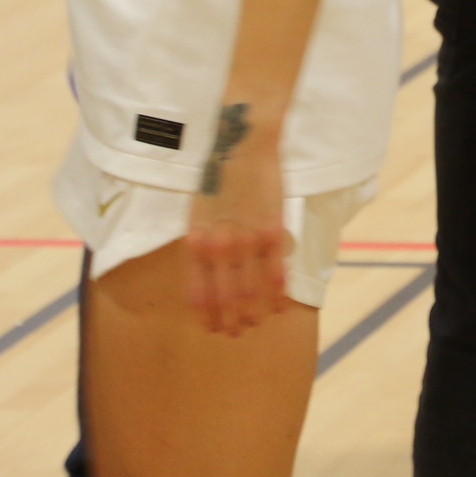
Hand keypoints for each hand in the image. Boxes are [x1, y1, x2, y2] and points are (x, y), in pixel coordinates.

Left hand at [185, 102, 289, 335]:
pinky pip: (276, 273)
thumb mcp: (196, 213)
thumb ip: (201, 246)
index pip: (198, 294)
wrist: (242, 143)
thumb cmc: (216, 176)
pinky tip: (280, 307)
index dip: (206, 316)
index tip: (213, 328)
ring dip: (254, 314)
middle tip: (236, 333)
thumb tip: (208, 278)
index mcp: (194, 243)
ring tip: (257, 323)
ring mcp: (246, 240)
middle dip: (231, 322)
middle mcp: (218, 247)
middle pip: (225, 300)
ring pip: (251, 292)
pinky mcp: (272, 230)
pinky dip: (278, 295)